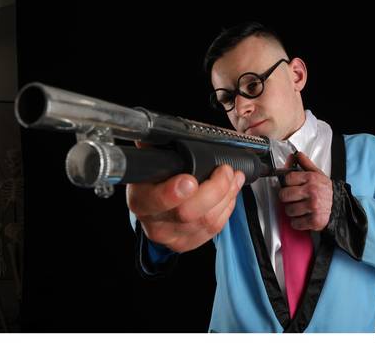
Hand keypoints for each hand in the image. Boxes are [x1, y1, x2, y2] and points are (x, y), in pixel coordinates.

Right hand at [126, 142, 244, 252]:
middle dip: (215, 189)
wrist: (153, 211)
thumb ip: (157, 148)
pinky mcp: (190, 243)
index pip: (154, 200)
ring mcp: (173, 237)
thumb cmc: (154, 182)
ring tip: (233, 177)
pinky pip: (216, 228)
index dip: (173, 193)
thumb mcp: (150, 163)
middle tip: (225, 170)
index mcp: (141, 200)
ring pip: (207, 221)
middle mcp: (155, 223)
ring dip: (227, 195)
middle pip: (188, 213)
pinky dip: (228, 207)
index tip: (190, 181)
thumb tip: (162, 131)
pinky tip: (230, 192)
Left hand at [278, 152, 332, 230]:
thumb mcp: (318, 174)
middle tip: (293, 199)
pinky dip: (297, 223)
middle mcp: (312, 191)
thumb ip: (305, 164)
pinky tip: (303, 218)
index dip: (287, 183)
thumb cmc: (327, 191)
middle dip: (287, 198)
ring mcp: (313, 206)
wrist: (342, 207)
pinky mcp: (314, 220)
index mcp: (311, 178)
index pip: (287, 178)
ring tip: (300, 208)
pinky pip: (295, 223)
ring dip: (292, 211)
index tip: (290, 186)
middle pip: (284, 195)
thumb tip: (295, 155)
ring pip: (288, 210)